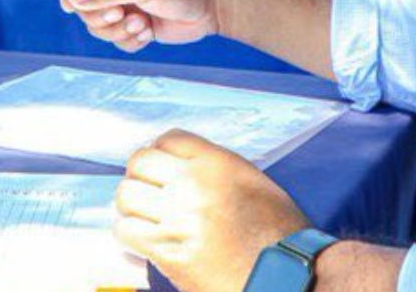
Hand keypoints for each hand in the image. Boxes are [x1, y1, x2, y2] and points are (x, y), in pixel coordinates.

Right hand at [60, 0, 222, 50]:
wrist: (218, 4)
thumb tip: (73, 0)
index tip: (71, 7)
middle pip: (86, 8)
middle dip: (101, 18)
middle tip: (121, 15)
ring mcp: (129, 7)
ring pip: (101, 29)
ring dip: (118, 32)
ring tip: (142, 25)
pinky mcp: (140, 27)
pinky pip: (119, 41)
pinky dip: (130, 41)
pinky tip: (149, 34)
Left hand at [115, 130, 309, 291]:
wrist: (287, 276)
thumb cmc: (280, 234)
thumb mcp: (254, 184)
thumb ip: (216, 169)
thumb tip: (182, 167)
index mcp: (218, 164)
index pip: (168, 139)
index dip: (161, 152)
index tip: (162, 166)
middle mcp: (193, 185)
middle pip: (140, 163)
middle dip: (141, 175)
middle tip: (149, 191)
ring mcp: (178, 219)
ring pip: (127, 196)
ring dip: (133, 206)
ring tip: (146, 216)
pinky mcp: (169, 252)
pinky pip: (127, 231)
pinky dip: (131, 234)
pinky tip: (146, 239)